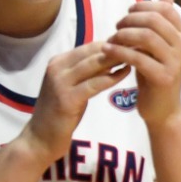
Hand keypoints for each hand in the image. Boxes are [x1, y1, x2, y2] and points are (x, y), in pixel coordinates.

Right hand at [21, 39, 127, 157]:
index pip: (89, 47)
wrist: (40, 138)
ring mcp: (60, 82)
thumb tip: (111, 58)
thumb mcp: (73, 87)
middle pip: (92, 52)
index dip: (112, 44)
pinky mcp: (66, 98)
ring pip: (93, 64)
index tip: (133, 43)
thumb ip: (87, 73)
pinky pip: (94, 84)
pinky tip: (126, 73)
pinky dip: (111, 77)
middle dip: (118, 48)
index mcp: (58, 62)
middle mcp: (56, 68)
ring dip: (117, 59)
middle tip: (140, 46)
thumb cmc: (61, 114)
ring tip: (137, 56)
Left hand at [107, 0, 180, 124]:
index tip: (128, 13)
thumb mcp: (159, 47)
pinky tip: (107, 50)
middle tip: (117, 27)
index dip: (144, 6)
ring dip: (123, 34)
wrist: (163, 110)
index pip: (166, 9)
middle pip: (154, 19)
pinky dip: (119, 51)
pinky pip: (138, 58)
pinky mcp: (163, 77)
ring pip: (146, 36)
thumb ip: (161, 24)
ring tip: (110, 39)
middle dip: (130, 19)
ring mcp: (175, 63)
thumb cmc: (156, 75)